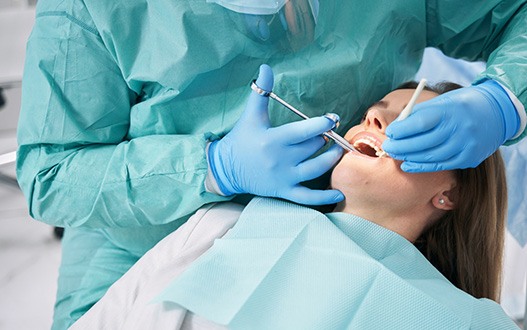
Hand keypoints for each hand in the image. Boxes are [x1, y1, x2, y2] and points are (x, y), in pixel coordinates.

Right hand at [208, 64, 343, 204]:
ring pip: (316, 168)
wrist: (226, 168)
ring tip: (337, 151)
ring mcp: (283, 177)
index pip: (305, 130)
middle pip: (313, 147)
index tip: (332, 118)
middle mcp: (280, 159)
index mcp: (274, 139)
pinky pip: (307, 198)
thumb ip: (261, 91)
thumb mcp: (251, 115)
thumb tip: (266, 67)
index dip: (323, 124)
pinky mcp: (284, 191)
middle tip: (328, 133)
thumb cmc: (241, 139)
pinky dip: (324, 198)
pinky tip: (339, 194)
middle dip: (323, 139)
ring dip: (331, 159)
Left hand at [382, 80, 519, 171]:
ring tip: (395, 154)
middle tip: (387, 147)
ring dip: (408, 157)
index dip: (402, 130)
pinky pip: (441, 165)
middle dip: (400, 146)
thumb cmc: (460, 105)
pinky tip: (408, 164)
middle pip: (423, 143)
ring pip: (430, 157)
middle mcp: (459, 129)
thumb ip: (419, 114)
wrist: (496, 112)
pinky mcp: (469, 158)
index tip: (390, 132)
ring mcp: (465, 146)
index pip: (420, 123)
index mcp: (450, 110)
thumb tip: (396, 128)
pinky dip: (421, 167)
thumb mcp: (441, 102)